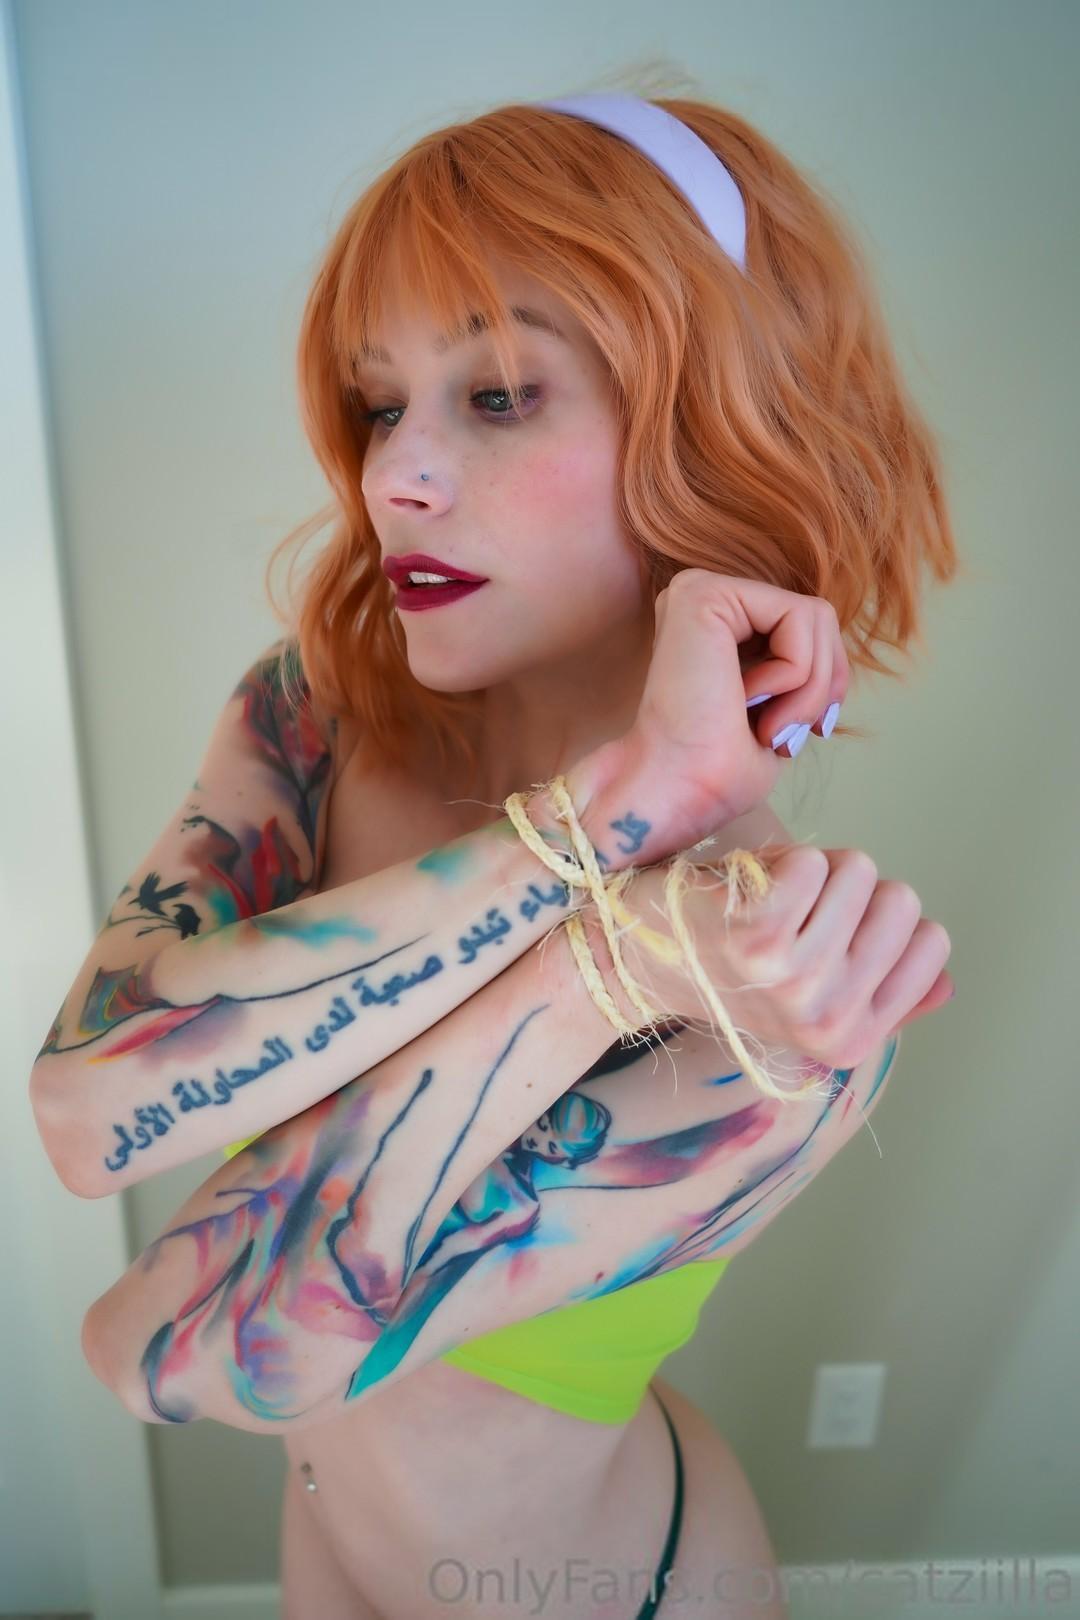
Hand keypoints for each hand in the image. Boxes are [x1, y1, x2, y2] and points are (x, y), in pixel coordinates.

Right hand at [615, 569, 849, 857]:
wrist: (676, 793)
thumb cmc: (717, 774)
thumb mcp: (780, 714)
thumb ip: (802, 672)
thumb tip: (836, 659)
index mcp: (718, 627)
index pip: (811, 629)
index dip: (829, 684)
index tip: (800, 735)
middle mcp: (705, 600)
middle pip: (820, 618)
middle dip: (824, 686)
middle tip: (781, 736)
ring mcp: (700, 589)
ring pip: (816, 616)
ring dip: (809, 688)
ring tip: (766, 726)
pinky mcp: (703, 593)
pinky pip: (798, 617)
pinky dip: (795, 673)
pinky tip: (746, 700)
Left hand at [626, 844, 953, 1070]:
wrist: (637, 959)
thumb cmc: (727, 967)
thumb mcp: (809, 997)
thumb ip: (883, 994)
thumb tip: (948, 986)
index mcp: (853, 1039)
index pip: (932, 943)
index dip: (881, 921)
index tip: (830, 937)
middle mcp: (830, 1016)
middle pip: (901, 901)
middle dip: (851, 891)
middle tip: (793, 915)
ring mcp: (796, 977)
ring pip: (860, 871)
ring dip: (815, 870)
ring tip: (766, 902)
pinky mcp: (761, 933)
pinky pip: (814, 861)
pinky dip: (781, 859)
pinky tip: (744, 890)